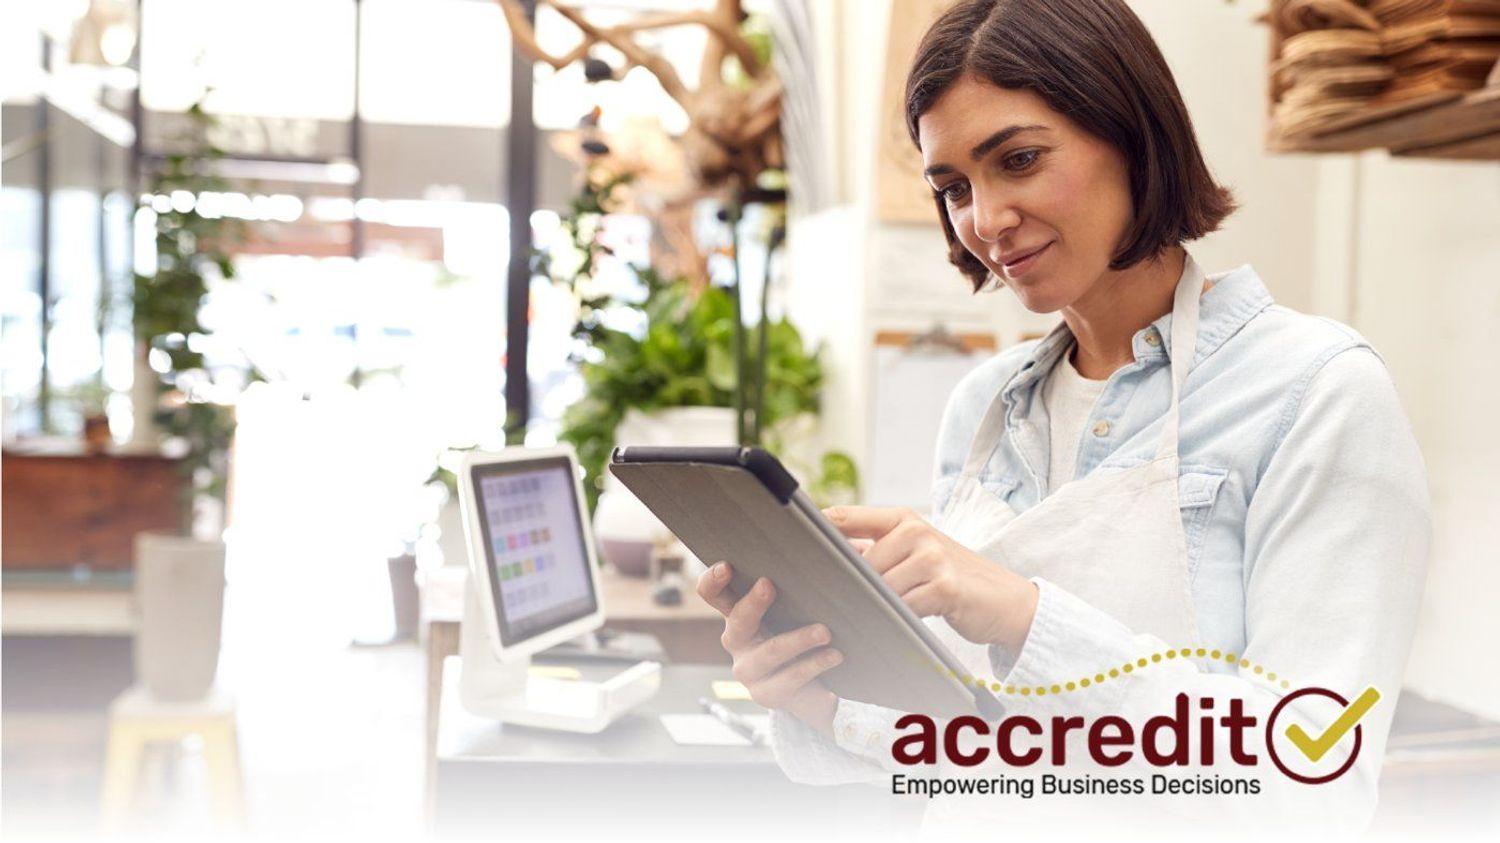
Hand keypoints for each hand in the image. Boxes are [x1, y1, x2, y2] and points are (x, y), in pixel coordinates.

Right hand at [696, 561, 841, 737]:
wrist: (819, 688)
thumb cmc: (807, 631)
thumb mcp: (804, 604)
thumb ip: (812, 577)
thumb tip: (847, 545)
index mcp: (739, 613)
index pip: (713, 594)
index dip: (713, 580)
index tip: (727, 566)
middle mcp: (737, 642)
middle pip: (736, 622)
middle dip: (753, 603)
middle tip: (769, 585)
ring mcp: (750, 671)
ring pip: (770, 652)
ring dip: (798, 639)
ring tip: (825, 631)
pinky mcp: (767, 695)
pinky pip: (791, 679)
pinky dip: (815, 665)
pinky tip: (835, 656)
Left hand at [824, 505, 1037, 652]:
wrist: (1006, 600)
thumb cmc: (952, 578)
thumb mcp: (916, 553)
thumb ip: (877, 549)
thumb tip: (826, 558)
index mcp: (902, 518)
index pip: (843, 518)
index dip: (813, 532)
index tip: (786, 547)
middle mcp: (916, 531)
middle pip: (857, 563)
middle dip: (846, 586)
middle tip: (828, 603)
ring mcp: (932, 557)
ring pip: (878, 587)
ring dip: (872, 606)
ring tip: (865, 617)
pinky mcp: (944, 586)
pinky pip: (903, 606)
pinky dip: (895, 619)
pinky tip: (895, 625)